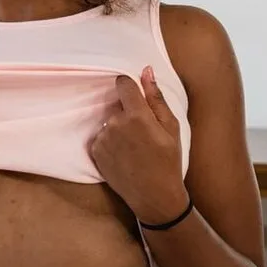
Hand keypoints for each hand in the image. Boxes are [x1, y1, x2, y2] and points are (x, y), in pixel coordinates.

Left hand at [88, 66, 188, 224]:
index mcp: (136, 115)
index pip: (123, 84)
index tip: (136, 96)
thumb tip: (146, 71)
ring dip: (119, 129)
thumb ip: (156, 98)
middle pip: (117, 105)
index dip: (130, 87)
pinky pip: (102, 138)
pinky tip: (124, 156)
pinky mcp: (95, 152)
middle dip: (128, 113)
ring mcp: (103, 139)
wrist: (154, 195)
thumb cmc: (168, 161)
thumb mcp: (171, 127)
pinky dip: (111, 143)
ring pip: (109, 122)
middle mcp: (115, 124)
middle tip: (143, 133)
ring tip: (134, 148)